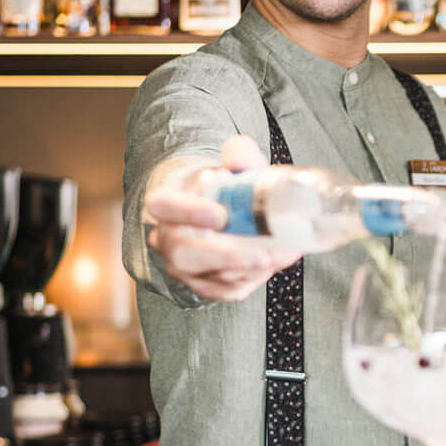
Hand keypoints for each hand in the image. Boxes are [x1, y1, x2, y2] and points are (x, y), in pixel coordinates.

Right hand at [143, 135, 302, 303]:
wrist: (220, 210)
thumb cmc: (223, 187)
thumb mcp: (232, 164)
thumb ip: (238, 155)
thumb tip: (239, 157)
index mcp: (166, 202)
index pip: (163, 206)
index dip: (189, 212)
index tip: (221, 214)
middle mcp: (167, 239)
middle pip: (184, 253)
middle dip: (227, 256)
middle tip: (263, 254)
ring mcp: (183, 267)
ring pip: (210, 277)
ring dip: (250, 269)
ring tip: (282, 254)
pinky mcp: (203, 285)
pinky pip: (226, 290)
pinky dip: (254, 279)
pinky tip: (275, 263)